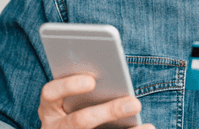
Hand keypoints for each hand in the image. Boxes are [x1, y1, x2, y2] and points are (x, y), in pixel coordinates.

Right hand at [38, 74, 153, 128]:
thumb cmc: (75, 106)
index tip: (92, 81)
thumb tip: (114, 75)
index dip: (69, 86)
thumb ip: (87, 84)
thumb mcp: (74, 97)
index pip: (50, 93)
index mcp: (49, 107)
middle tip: (134, 103)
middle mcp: (53, 127)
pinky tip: (148, 128)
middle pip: (79, 121)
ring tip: (147, 125)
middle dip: (108, 112)